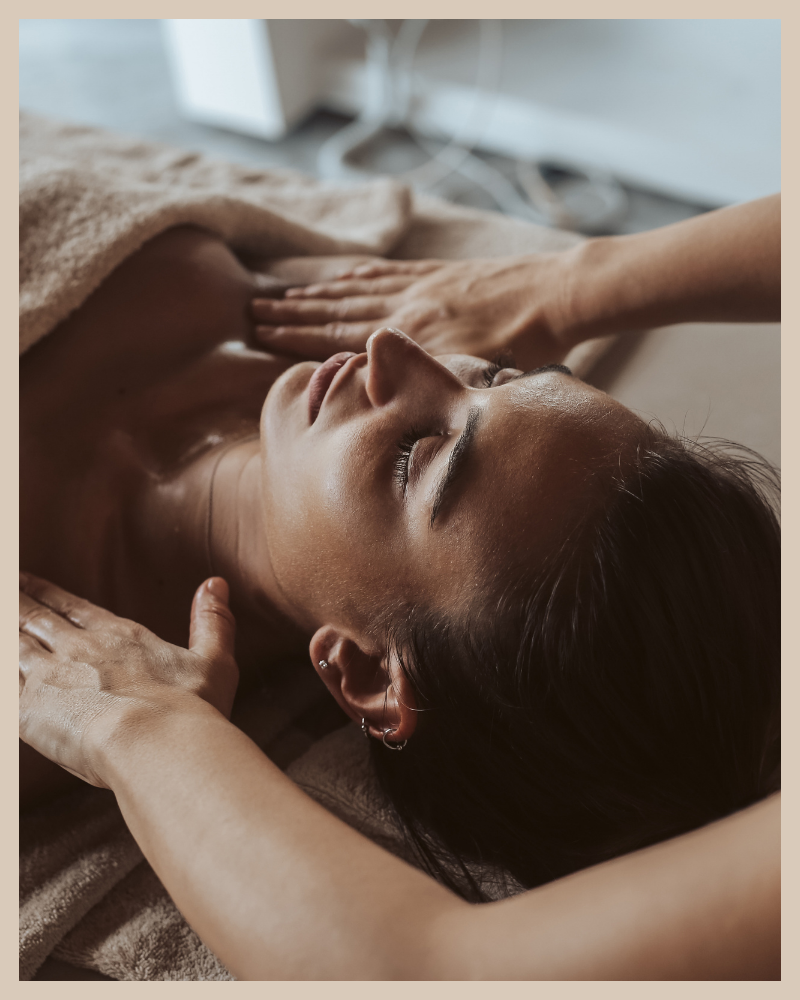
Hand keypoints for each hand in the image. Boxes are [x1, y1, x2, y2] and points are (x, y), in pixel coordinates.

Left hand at [19, 573, 238, 788]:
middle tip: (3, 589)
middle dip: (16, 602)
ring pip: (14, 644)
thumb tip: (215, 584)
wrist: (156, 741)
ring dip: (4, 626)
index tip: (28, 580)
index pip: (73, 608)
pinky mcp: (28, 709)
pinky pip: (3, 683)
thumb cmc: (190, 710)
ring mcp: (51, 677)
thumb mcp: (214, 661)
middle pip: (37, 619)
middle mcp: (80, 649)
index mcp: (120, 637)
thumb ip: (213, 621)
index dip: (48, 593)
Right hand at [251, 254, 578, 371]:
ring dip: (315, 293)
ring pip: (355, 288)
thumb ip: (427, 383)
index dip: (297, 336)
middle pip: (337, 309)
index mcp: (411, 336)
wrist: (560, 294)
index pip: (340, 336)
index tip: (260, 333)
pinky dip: (357, 274)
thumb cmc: (526, 344)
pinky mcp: (439, 272)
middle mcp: (407, 306)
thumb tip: (381, 397)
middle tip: (252, 313)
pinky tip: (341, 273)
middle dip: (292, 314)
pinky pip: (387, 272)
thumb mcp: (476, 375)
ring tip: (282, 294)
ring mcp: (421, 285)